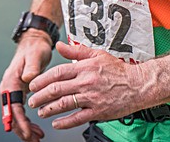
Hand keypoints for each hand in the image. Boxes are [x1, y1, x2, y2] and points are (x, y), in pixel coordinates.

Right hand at [0, 32, 52, 141]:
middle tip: (34, 140)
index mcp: (11, 81)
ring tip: (37, 137)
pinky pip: (21, 111)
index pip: (14, 107)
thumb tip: (28, 78)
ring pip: (16, 115)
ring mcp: (14, 91)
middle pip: (12, 115)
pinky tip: (36, 128)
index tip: (27, 133)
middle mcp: (10, 88)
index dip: (20, 122)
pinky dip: (27, 121)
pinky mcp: (20, 92)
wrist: (34, 43)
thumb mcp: (35, 56)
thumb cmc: (35, 49)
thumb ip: (32, 68)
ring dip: (25, 128)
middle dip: (22, 129)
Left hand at [28, 41, 148, 129]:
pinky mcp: (98, 111)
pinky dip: (64, 122)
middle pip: (56, 89)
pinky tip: (56, 123)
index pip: (57, 73)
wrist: (137, 84)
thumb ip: (76, 51)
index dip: (42, 80)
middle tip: (32, 101)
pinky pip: (77, 118)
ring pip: (64, 104)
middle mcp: (86, 82)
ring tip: (41, 112)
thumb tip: (59, 45)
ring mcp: (91, 98)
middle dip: (40, 96)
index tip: (33, 85)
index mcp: (84, 67)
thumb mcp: (97, 54)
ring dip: (49, 109)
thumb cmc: (118, 70)